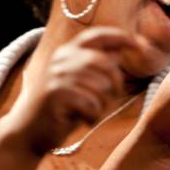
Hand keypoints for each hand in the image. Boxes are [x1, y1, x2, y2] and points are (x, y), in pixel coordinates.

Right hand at [9, 27, 136, 154]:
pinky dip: (93, 115)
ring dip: (104, 104)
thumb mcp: (81, 85)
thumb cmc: (60, 109)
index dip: (121, 37)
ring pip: (100, 85)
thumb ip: (97, 67)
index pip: (97, 36)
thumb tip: (119, 51)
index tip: (140, 44)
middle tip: (112, 100)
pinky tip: (84, 121)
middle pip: (105, 63)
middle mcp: (61, 58)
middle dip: (116, 84)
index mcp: (67, 52)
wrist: (28, 133)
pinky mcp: (55, 93)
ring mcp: (56, 74)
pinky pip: (91, 102)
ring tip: (93, 113)